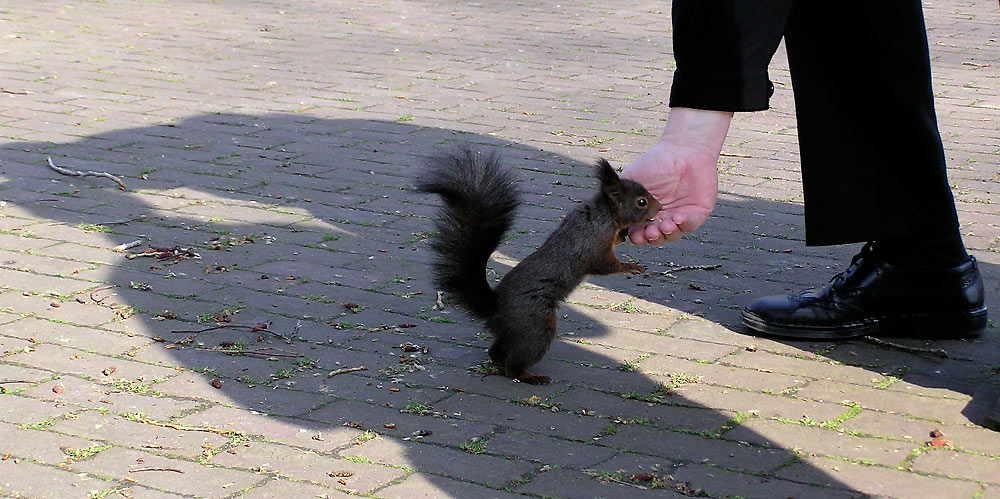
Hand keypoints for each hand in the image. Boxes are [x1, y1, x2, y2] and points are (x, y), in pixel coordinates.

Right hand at [621, 108, 731, 244]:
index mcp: (645, 212)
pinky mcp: (696, 213)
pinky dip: (683, 225)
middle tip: (650, 232)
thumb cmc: (656, 162)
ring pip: (672, 235)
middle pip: (655, 237)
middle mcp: (661, 217)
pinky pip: (690, 225)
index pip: (639, 231)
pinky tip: (677, 217)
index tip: (634, 235)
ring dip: (666, 234)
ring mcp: (679, 216)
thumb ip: (618, 193)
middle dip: (651, 238)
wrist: (682, 149)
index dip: (637, 236)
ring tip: (663, 225)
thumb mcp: (631, 178)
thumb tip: (607, 207)